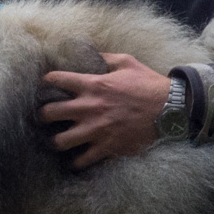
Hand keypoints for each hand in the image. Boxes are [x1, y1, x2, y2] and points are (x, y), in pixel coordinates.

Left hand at [38, 53, 171, 167]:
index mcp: (93, 85)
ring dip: (55, 141)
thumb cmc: (149, 85)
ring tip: (56, 140)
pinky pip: (81, 160)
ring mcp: (96, 130)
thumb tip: (89, 51)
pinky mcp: (106, 147)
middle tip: (44, 117)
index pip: (56, 80)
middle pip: (49, 114)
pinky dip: (76, 162)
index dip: (46, 82)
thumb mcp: (128, 62)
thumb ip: (105, 58)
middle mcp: (89, 108)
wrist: (172, 110)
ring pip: (59, 141)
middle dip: (42, 116)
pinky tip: (74, 159)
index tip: (43, 85)